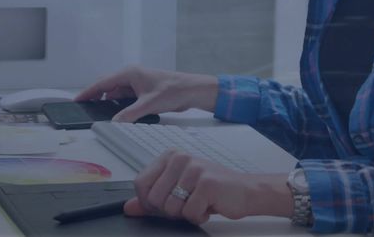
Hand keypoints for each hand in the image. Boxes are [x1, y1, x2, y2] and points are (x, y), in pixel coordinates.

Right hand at [74, 66, 218, 122]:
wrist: (192, 90)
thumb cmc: (174, 90)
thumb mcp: (149, 104)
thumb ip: (130, 114)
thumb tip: (114, 122)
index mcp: (130, 73)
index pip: (102, 83)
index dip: (88, 92)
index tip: (76, 100)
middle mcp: (131, 76)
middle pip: (107, 88)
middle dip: (97, 99)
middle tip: (86, 111)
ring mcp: (137, 84)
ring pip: (117, 95)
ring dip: (110, 104)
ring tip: (99, 115)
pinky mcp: (143, 92)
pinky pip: (126, 99)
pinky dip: (120, 107)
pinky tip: (118, 116)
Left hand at [123, 150, 292, 224]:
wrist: (246, 191)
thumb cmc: (212, 190)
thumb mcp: (178, 190)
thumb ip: (151, 199)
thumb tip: (128, 207)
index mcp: (170, 156)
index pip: (140, 183)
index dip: (148, 202)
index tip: (164, 204)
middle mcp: (180, 158)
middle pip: (153, 198)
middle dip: (168, 211)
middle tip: (186, 203)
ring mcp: (194, 169)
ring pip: (170, 208)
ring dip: (185, 214)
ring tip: (199, 203)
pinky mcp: (207, 184)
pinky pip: (189, 213)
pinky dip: (199, 217)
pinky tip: (209, 206)